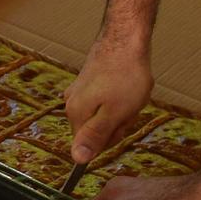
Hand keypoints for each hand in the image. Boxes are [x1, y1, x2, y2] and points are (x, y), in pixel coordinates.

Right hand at [64, 34, 155, 162]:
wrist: (126, 39)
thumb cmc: (125, 77)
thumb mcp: (115, 114)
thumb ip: (95, 138)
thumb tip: (77, 160)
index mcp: (76, 114)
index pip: (90, 146)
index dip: (111, 137)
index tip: (121, 121)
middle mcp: (71, 103)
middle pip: (96, 130)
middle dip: (117, 123)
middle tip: (128, 107)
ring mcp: (79, 91)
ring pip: (103, 115)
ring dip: (120, 110)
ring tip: (129, 94)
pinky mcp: (89, 81)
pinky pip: (105, 101)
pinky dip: (119, 98)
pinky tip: (126, 86)